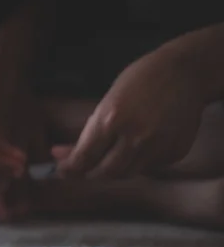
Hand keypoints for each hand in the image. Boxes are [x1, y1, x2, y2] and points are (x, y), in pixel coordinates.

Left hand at [58, 48, 204, 178]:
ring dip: (112, 170)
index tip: (61, 171)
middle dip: (89, 174)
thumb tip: (62, 154)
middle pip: (105, 172)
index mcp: (112, 119)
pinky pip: (148, 167)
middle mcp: (135, 137)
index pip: (84, 157)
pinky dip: (137, 162)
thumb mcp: (108, 101)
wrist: (186, 72)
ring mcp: (158, 147)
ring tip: (106, 158)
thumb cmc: (140, 80)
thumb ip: (90, 131)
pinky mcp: (175, 152)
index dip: (70, 168)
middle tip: (82, 169)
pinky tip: (137, 147)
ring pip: (127, 173)